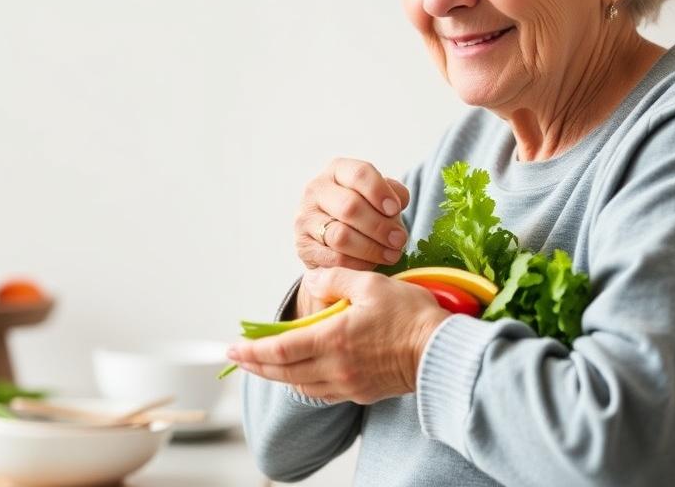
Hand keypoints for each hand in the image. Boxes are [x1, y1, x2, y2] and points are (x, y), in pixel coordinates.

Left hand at [229, 267, 448, 404]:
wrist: (441, 351)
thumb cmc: (410, 314)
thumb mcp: (371, 284)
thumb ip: (335, 281)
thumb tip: (311, 284)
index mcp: (334, 339)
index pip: (281, 350)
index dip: (253, 350)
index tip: (233, 346)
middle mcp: (336, 367)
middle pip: (284, 372)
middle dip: (256, 365)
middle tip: (238, 357)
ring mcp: (348, 384)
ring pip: (300, 385)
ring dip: (277, 375)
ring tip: (264, 363)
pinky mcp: (361, 393)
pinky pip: (321, 392)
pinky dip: (303, 383)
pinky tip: (300, 374)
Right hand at [294, 158, 410, 272]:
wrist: (333, 238)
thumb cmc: (364, 210)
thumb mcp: (377, 195)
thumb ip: (393, 193)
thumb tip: (399, 201)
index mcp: (337, 170)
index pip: (359, 174)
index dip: (380, 192)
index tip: (396, 209)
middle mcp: (316, 190)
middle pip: (350, 207)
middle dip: (380, 226)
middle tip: (399, 240)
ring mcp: (305, 218)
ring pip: (340, 236)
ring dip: (371, 248)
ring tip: (391, 255)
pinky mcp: (303, 246)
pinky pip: (334, 258)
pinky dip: (358, 264)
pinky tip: (372, 265)